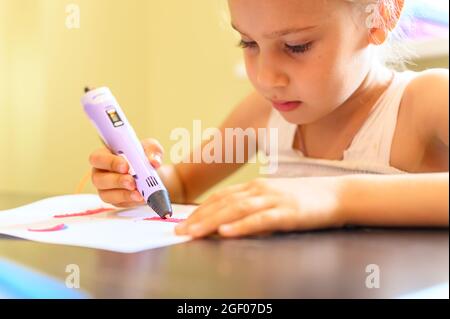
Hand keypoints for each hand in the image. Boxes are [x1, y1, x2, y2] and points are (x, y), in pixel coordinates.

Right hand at [89, 138, 163, 206]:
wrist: (153, 174)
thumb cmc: (145, 157)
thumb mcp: (151, 148)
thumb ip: (152, 151)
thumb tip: (154, 162)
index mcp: (105, 154)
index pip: (98, 158)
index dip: (110, 162)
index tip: (126, 166)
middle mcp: (101, 172)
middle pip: (98, 179)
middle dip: (117, 181)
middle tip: (132, 182)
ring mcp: (106, 188)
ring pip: (106, 194)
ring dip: (123, 194)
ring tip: (138, 193)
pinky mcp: (115, 200)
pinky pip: (118, 203)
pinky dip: (130, 201)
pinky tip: (141, 198)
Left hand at [175, 177, 344, 237]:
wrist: (336, 194)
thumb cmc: (303, 198)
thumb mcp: (274, 198)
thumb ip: (253, 205)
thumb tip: (229, 220)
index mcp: (255, 187)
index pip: (221, 197)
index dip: (200, 209)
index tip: (183, 221)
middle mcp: (260, 190)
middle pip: (223, 203)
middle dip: (198, 218)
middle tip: (179, 231)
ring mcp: (273, 200)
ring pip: (236, 210)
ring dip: (212, 222)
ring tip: (193, 233)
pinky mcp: (287, 213)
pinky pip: (260, 220)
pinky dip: (241, 226)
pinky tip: (226, 233)